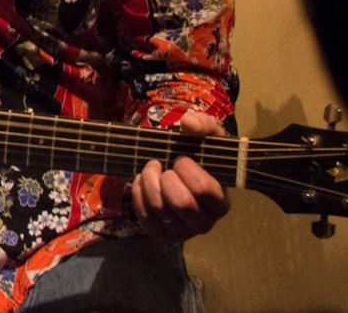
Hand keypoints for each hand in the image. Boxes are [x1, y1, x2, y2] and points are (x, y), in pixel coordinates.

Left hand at [129, 111, 229, 242]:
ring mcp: (184, 231)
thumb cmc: (197, 156)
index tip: (180, 158)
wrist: (178, 172)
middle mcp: (206, 222)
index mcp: (221, 202)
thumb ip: (203, 124)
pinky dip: (138, 194)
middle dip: (165, 177)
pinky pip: (145, 218)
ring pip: (160, 209)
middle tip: (163, 166)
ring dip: (149, 181)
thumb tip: (189, 123)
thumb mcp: (206, 136)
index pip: (205, 190)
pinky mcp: (163, 234)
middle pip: (182, 203)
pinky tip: (143, 181)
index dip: (187, 169)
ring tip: (152, 168)